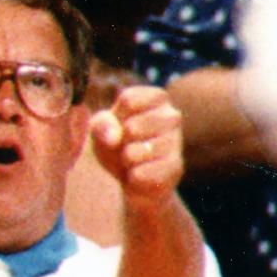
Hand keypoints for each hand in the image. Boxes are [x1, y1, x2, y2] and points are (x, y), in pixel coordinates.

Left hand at [88, 85, 184, 206]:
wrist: (133, 178)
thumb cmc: (117, 144)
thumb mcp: (101, 129)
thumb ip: (101, 125)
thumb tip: (114, 139)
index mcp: (156, 98)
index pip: (129, 100)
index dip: (115, 119)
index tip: (121, 126)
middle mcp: (172, 115)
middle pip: (132, 127)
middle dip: (121, 142)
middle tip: (127, 147)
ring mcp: (176, 142)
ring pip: (134, 153)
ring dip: (125, 160)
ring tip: (133, 160)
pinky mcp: (175, 168)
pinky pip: (142, 173)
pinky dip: (132, 177)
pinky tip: (138, 174)